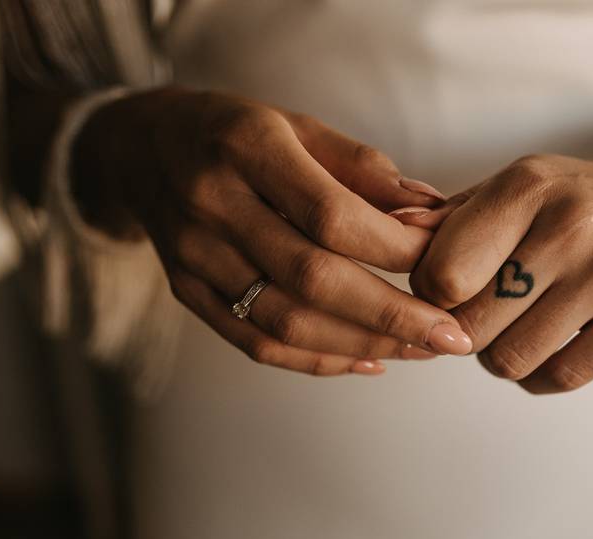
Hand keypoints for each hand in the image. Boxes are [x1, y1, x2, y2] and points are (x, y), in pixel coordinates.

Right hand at [71, 87, 471, 374]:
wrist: (141, 148)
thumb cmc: (235, 133)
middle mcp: (212, 205)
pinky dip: (319, 360)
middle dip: (392, 314)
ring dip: (363, 344)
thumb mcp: (297, 125)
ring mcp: (193, 257)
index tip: (445, 264)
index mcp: (245, 147)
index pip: (330, 214)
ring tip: (421, 350)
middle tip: (452, 337)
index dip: (394, 246)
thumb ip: (363, 168)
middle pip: (311, 278)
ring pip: (286, 322)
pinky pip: (257, 343)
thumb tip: (432, 210)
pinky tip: (369, 360)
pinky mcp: (188, 293)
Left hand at [408, 127, 592, 391]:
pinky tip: (544, 347)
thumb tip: (390, 236)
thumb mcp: (520, 184)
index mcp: (527, 188)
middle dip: (459, 329)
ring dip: (497, 356)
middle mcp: (570, 228)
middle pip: (470, 325)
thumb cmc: (581, 197)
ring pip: (510, 359)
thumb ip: (451, 217)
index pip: (441, 274)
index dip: (427, 294)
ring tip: (512, 328)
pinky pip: (560, 378)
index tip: (442, 289)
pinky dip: (538, 375)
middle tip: (477, 313)